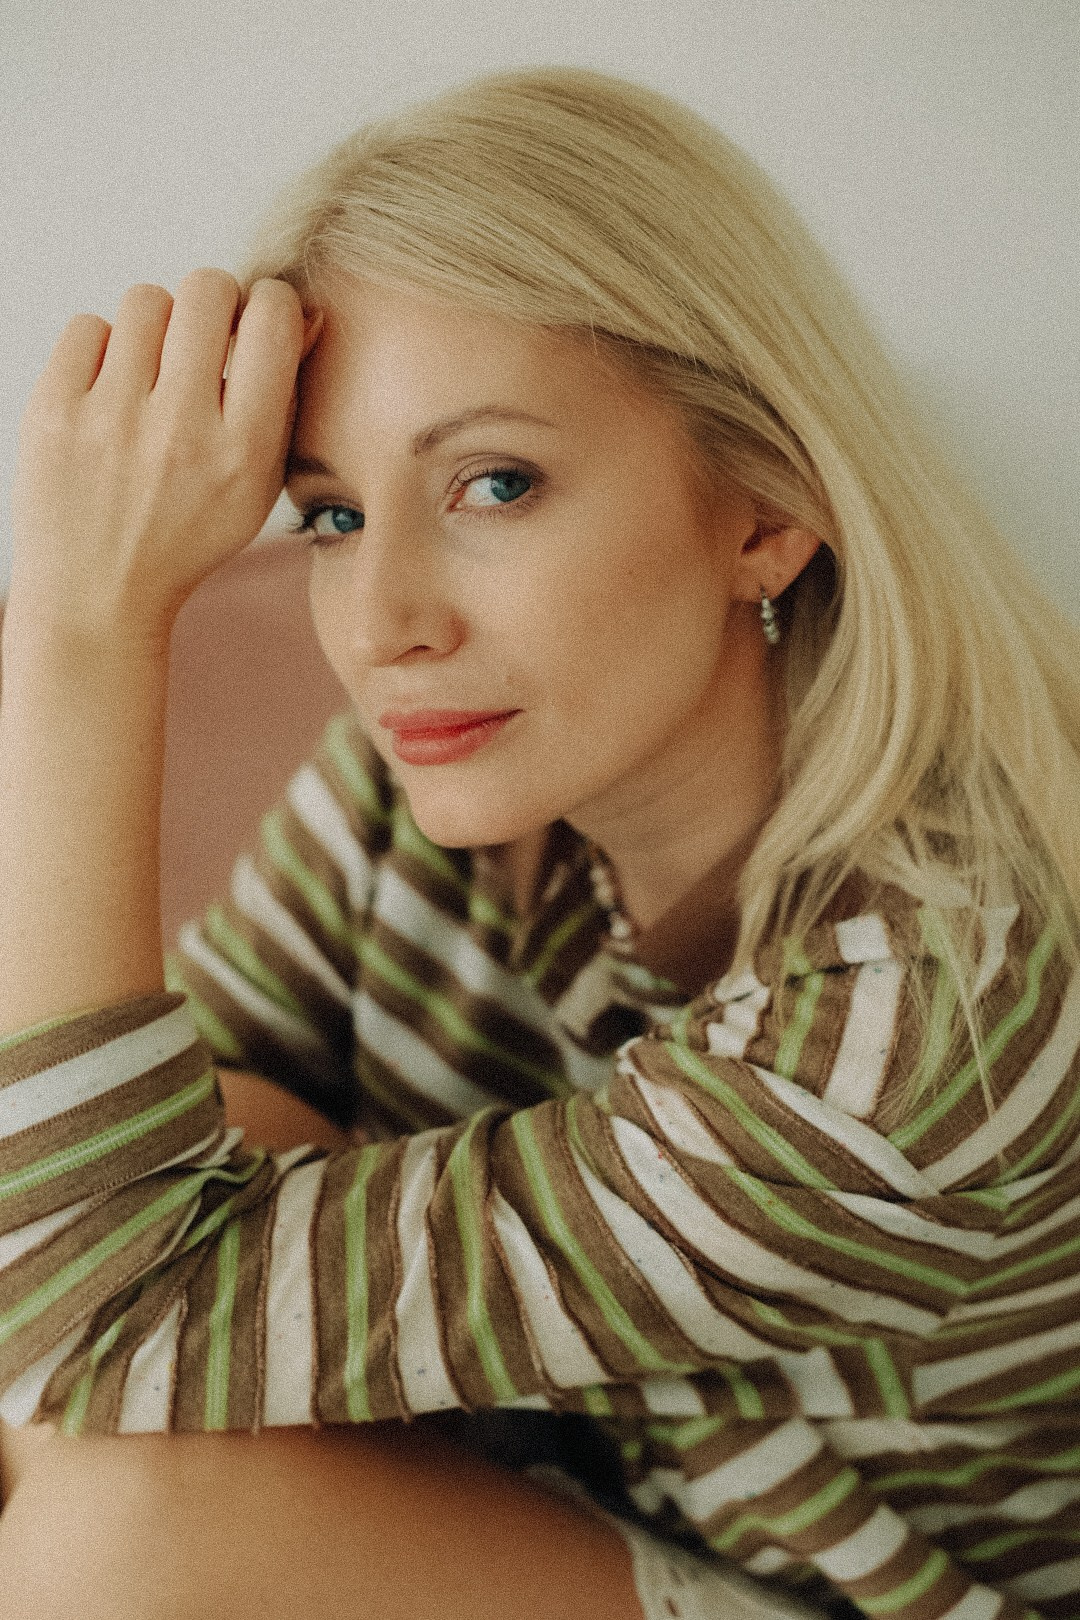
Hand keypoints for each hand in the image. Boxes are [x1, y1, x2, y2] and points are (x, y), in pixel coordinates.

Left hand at [8, 270, 322, 649]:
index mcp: (243, 452)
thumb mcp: (257, 488)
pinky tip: (110, 389)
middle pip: (207, 290)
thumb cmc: (184, 537)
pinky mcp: (54, 411)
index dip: (269, 304)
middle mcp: (181, 432)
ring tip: (152, 370)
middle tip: (203, 336)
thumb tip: (301, 313)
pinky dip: (103, 348)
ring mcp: (112, 419)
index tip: (256, 322)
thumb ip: (283, 402)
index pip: (273, 319)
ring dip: (157, 324)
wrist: (96, 596)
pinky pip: (89, 327)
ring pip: (147, 299)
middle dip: (213, 302)